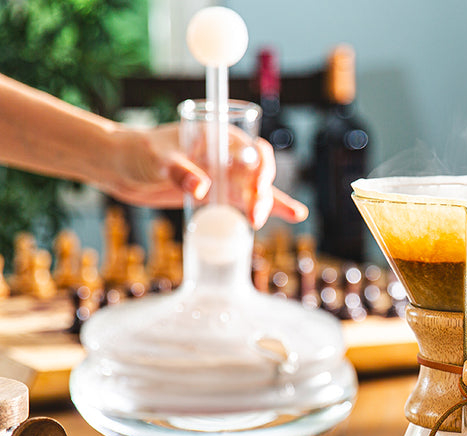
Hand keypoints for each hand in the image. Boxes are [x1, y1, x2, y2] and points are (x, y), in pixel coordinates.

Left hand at [100, 123, 307, 227]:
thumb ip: (179, 172)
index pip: (249, 149)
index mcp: (217, 135)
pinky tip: (289, 216)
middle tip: (255, 215)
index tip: (256, 188)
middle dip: (264, 191)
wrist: (119, 168)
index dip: (258, 168)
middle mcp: (225, 154)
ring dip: (272, 202)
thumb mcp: (156, 158)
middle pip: (258, 170)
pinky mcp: (217, 194)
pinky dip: (264, 210)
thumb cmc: (136, 152)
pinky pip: (244, 202)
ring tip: (294, 215)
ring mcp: (222, 175)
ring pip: (257, 188)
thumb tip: (202, 189)